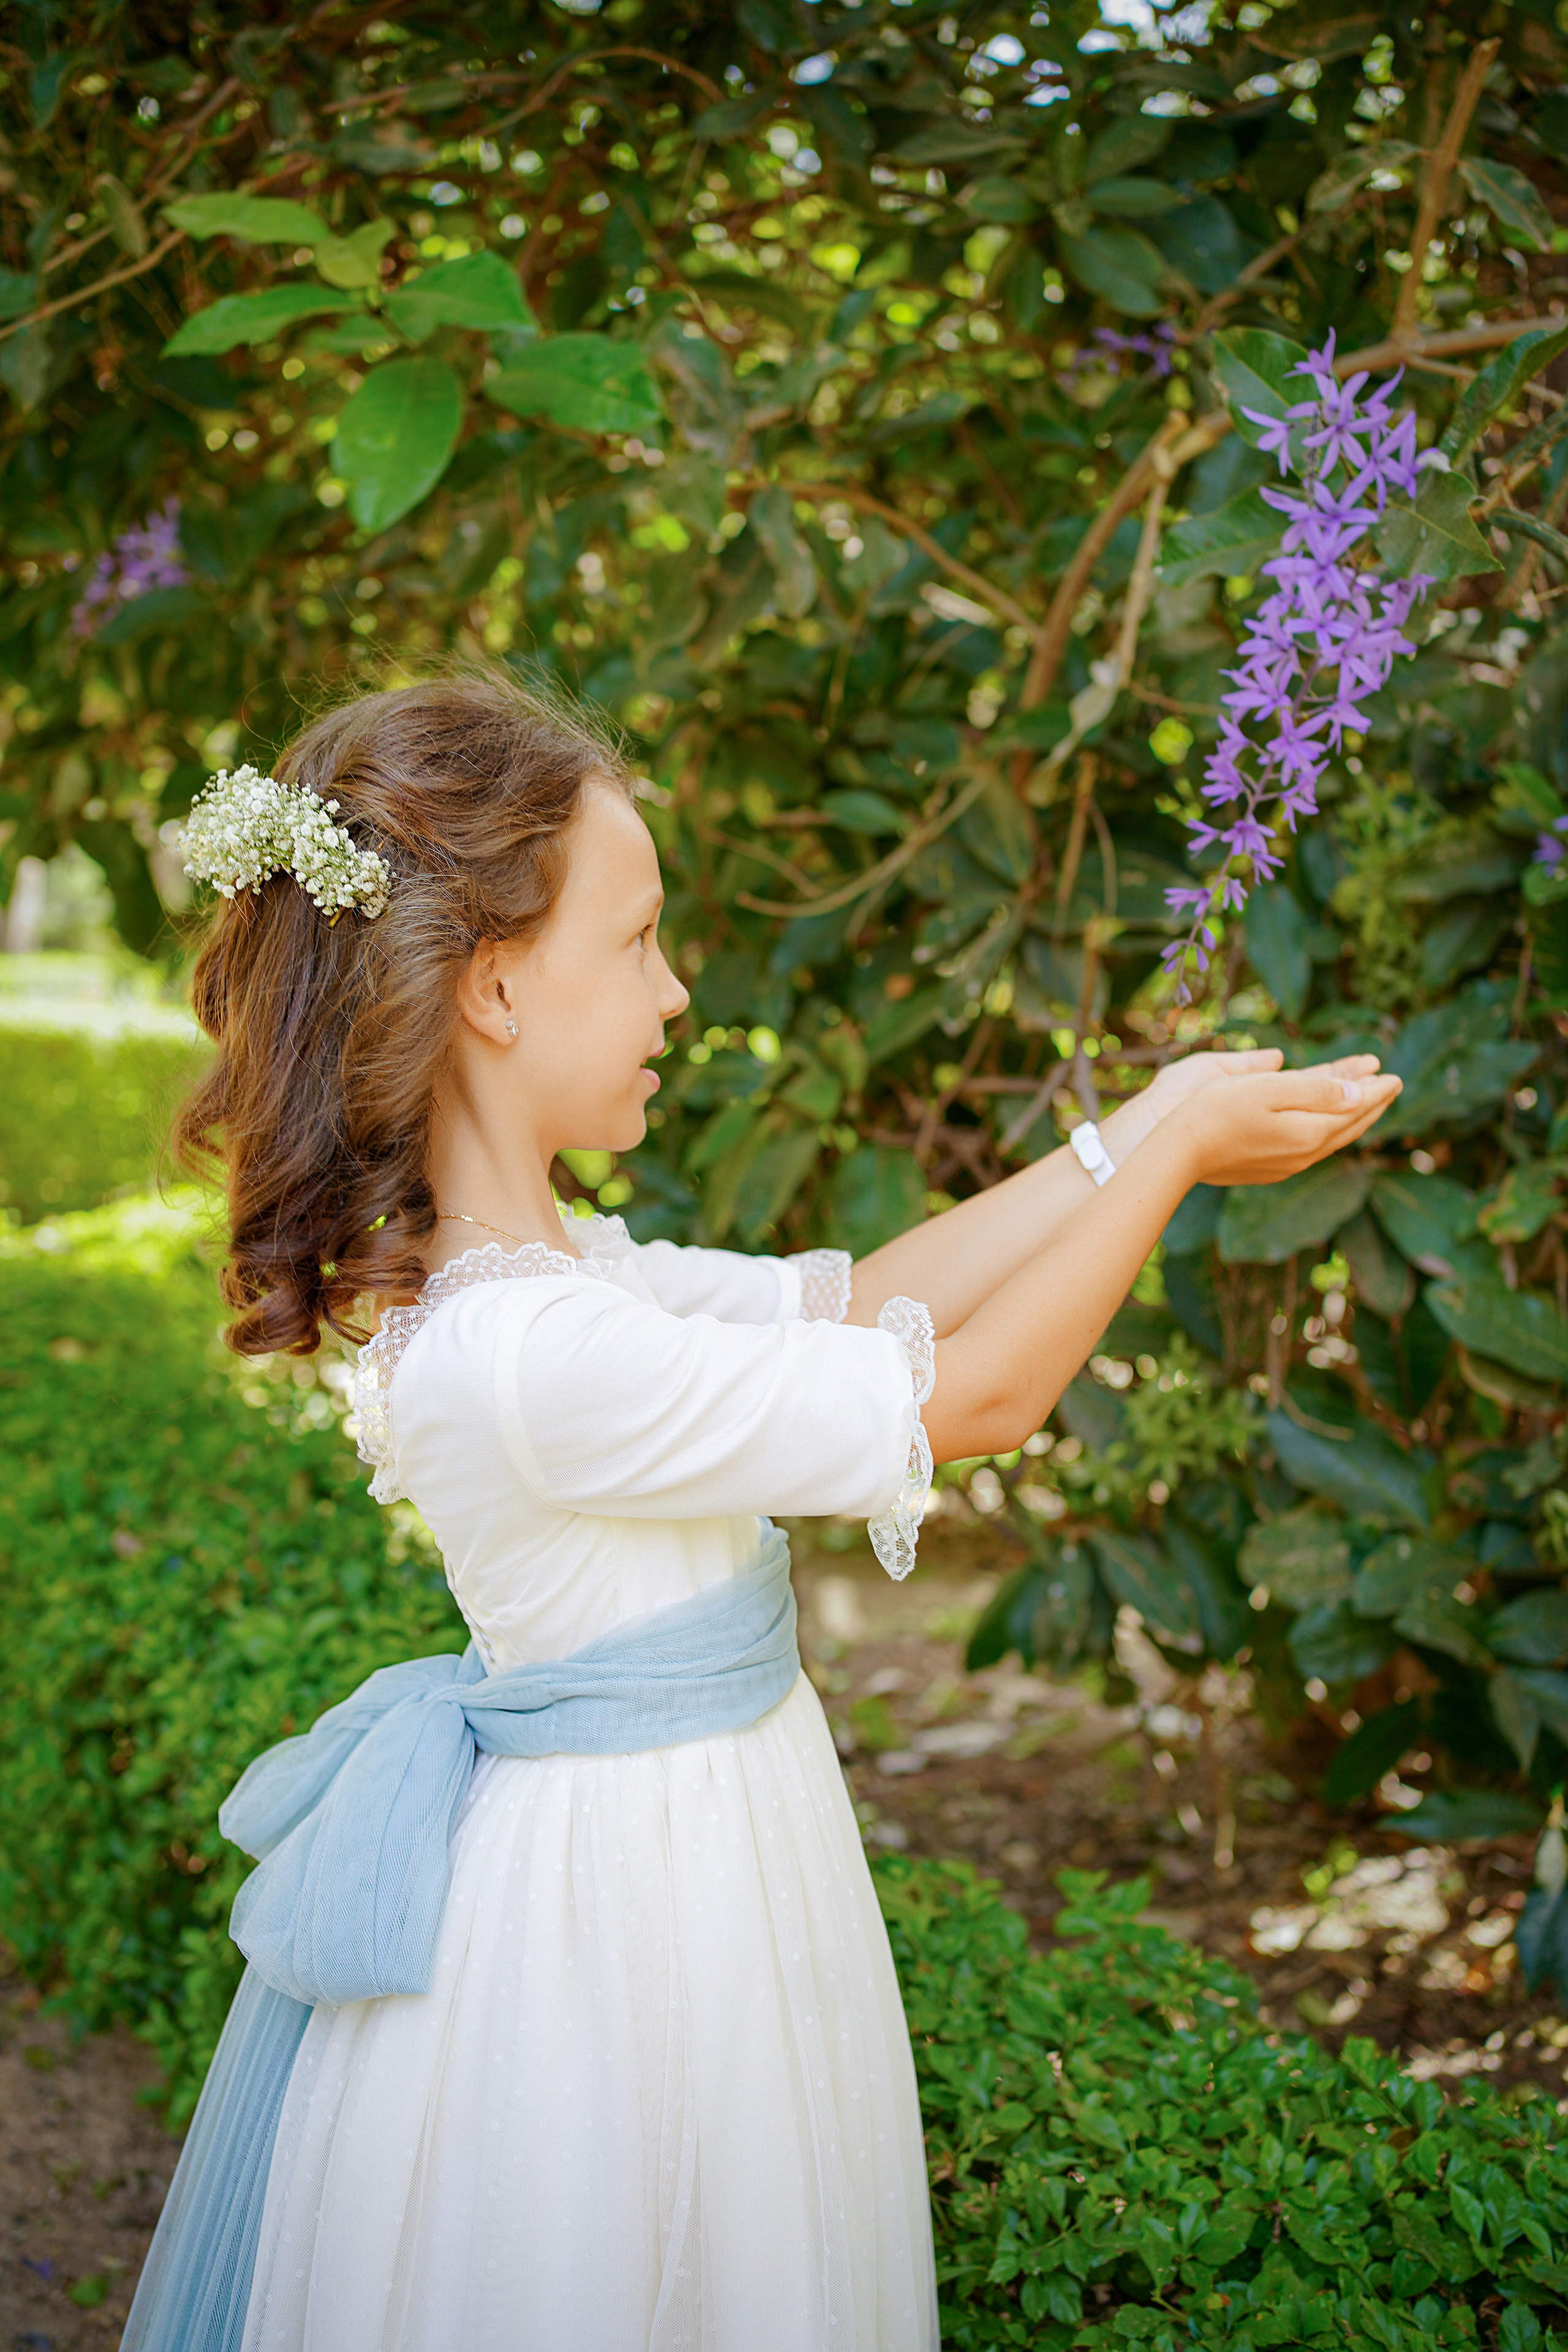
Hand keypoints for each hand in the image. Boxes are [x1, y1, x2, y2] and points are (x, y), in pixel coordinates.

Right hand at [1103, 1048, 1381, 1162]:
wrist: (1178, 1152)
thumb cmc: (1216, 1110)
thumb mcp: (1268, 1089)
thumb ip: (1316, 1089)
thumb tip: (1357, 1092)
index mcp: (1309, 1130)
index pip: (1355, 1106)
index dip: (1376, 1089)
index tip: (1395, 1075)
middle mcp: (1305, 1153)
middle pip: (1349, 1126)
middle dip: (1372, 1104)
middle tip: (1391, 1086)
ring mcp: (1287, 1164)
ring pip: (1333, 1139)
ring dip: (1353, 1119)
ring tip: (1366, 1105)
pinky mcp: (1270, 1169)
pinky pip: (1314, 1148)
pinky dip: (1330, 1131)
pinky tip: (1326, 1129)